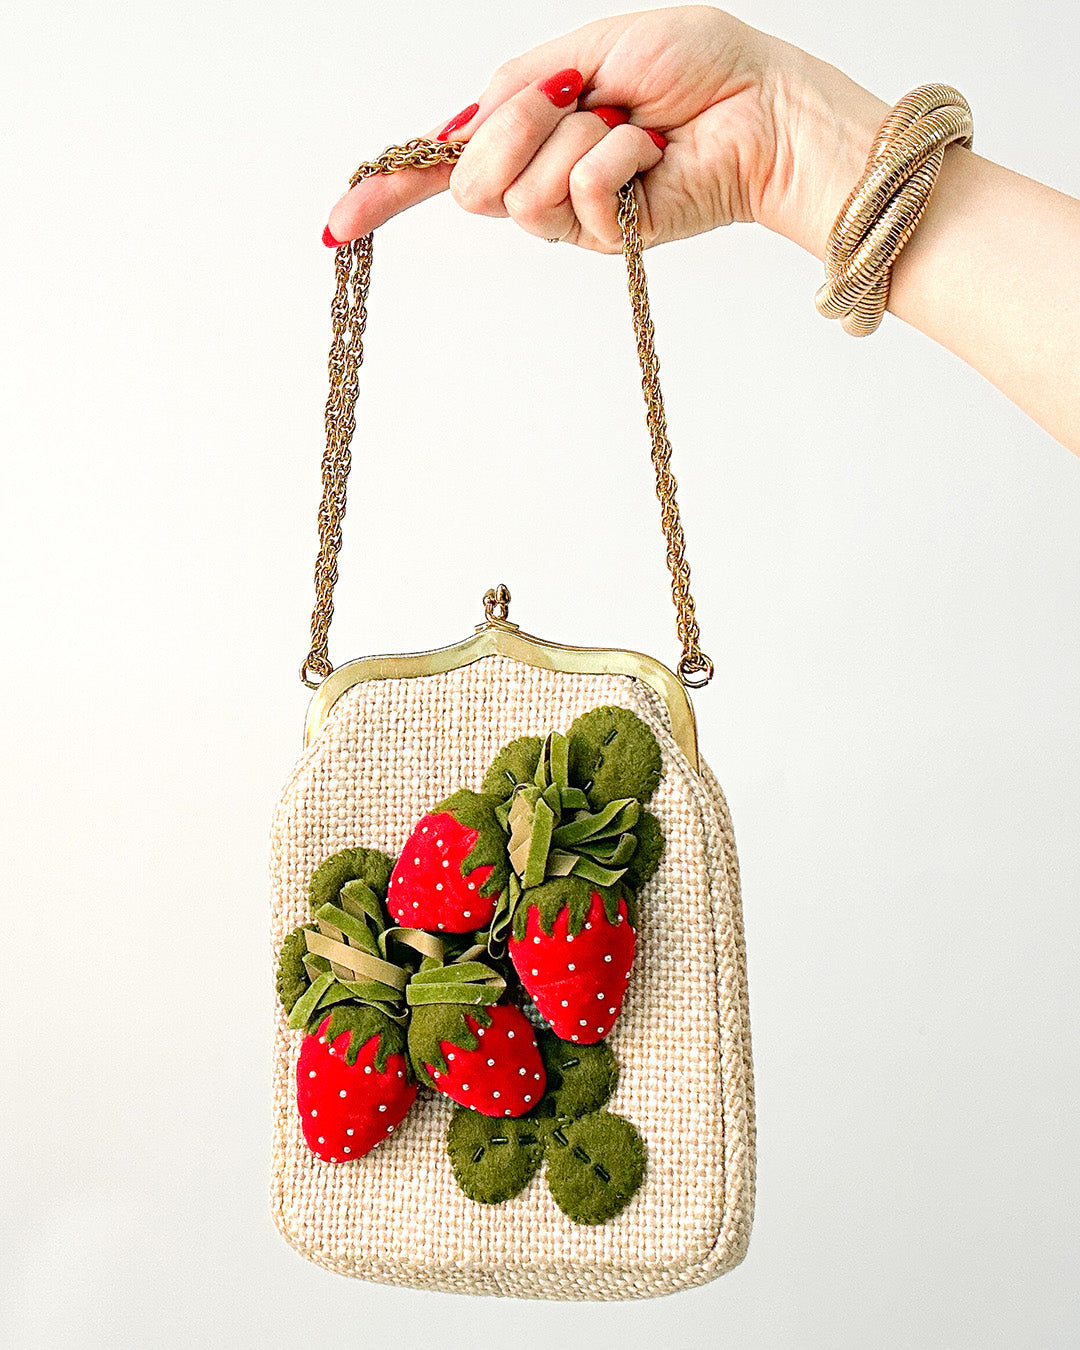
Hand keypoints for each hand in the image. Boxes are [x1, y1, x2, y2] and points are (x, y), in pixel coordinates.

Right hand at [324, 6, 885, 256]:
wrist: (765, 105)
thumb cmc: (694, 63)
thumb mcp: (586, 47)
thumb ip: (515, 87)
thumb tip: (461, 130)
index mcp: (530, 128)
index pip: (444, 168)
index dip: (388, 195)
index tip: (337, 227)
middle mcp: (540, 178)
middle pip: (469, 183)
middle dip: (513, 129)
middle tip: (578, 101)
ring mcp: (572, 216)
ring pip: (519, 195)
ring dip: (574, 140)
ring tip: (630, 126)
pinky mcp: (607, 241)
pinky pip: (577, 200)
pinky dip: (617, 161)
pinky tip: (653, 153)